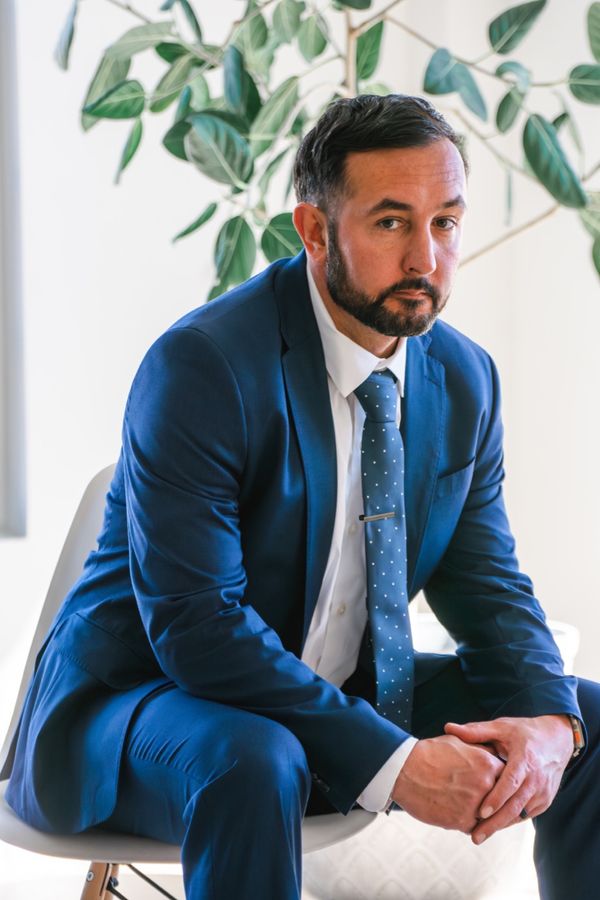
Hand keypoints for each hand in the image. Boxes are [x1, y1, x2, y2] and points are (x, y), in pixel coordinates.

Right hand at [391, 734, 504, 832]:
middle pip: (500, 799)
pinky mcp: (461, 822)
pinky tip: (453, 811)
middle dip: (492, 800)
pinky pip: (472, 827)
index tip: (495, 784)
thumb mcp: (459, 742)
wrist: (404, 769)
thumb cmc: (430, 753)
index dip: (500, 781)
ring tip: (465, 805)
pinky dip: (465, 822)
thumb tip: (494, 754)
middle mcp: (486, 786)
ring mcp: (475, 806)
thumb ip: (481, 750)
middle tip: (481, 799)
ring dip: (480, 814)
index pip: (507, 778)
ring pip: (487, 816)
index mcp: (488, 764)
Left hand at [444, 715, 572, 843]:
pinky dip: (510, 821)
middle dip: (495, 823)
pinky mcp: (545, 800)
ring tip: (479, 835)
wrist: (558, 740)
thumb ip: (476, 731)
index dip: (497, 798)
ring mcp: (543, 792)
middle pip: (515, 806)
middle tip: (475, 836)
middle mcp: (537, 778)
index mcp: (525, 759)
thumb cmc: (524, 732)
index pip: (511, 782)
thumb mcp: (502, 727)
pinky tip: (494, 826)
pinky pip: (526, 814)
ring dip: (501, 825)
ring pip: (520, 814)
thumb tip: (448, 727)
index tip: (481, 812)